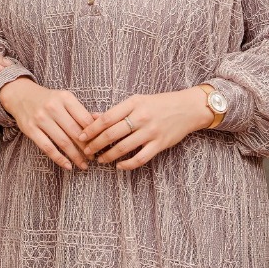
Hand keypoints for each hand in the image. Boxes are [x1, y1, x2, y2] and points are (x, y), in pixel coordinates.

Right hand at [0, 78, 93, 169]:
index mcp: (65, 98)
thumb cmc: (48, 100)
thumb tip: (100, 121)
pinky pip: (47, 147)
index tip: (100, 144)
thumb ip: (81, 111)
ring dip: (75, 156)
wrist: (21, 95)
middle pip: (75, 132)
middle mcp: (53, 107)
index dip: (94, 134)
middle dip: (87, 148)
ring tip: (84, 165)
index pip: (85, 119)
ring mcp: (40, 118)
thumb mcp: (65, 99)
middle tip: (93, 157)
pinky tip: (68, 166)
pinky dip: (59, 159)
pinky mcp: (30, 129)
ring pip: (63, 142)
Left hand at [79, 88, 211, 169]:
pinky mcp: (160, 144)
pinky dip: (127, 165)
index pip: (106, 118)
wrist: (188, 108)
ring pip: (123, 147)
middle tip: (86, 151)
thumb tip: (91, 117)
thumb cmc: (159, 103)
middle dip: (95, 144)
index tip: (80, 136)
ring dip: (108, 156)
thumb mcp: (137, 101)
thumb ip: (115, 110)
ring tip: (99, 159)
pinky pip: (140, 158)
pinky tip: (119, 166)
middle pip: (111, 134)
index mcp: (133, 103)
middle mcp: (141, 117)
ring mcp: (151, 131)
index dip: (91, 129)